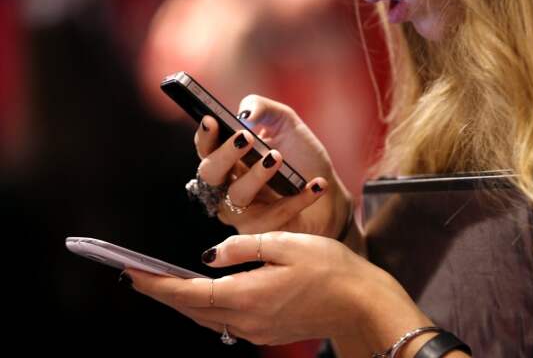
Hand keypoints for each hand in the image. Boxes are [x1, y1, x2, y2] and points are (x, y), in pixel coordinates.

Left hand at [126, 232, 426, 346]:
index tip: (131, 274)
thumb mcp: (285, 244)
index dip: (156, 285)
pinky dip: (206, 307)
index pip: (189, 293)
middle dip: (162, 293)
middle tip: (138, 275)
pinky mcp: (266, 331)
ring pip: (206, 317)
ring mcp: (256, 329)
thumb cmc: (329, 268)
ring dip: (183, 301)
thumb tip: (208, 256)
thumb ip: (242, 248)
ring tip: (163, 282)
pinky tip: (203, 292)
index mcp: (248, 295)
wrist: (359, 303)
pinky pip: (225, 320)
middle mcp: (246, 319)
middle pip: (192, 309)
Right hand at [194, 95, 351, 237]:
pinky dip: (297, 199)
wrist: (331, 194)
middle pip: (210, 173)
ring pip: (237, 196)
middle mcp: (227, 187)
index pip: (206, 148)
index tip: (212, 119)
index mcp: (228, 159)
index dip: (205, 136)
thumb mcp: (285, 122)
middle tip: (247, 138)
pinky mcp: (262, 233)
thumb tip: (244, 115)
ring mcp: (242, 213)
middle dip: (226, 154)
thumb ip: (262, 109)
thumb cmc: (302, 156)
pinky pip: (274, 217)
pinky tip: (316, 184)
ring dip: (257, 175)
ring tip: (278, 157)